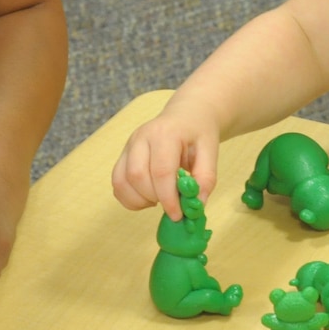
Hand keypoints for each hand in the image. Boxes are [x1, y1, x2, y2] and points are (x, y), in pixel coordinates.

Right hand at [110, 106, 220, 220]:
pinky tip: (148, 197)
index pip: (161, 170)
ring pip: (121, 181)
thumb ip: (205, 179)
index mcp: (166, 133)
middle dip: (154, 198)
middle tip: (172, 204)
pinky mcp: (123, 155)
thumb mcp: (211, 152)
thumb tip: (196, 206)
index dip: (168, 198)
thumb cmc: (198, 133)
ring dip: (139, 200)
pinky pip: (117, 182)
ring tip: (159, 199)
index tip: (178, 215)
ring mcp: (129, 145)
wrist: (187, 114)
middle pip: (137, 176)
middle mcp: (141, 137)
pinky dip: (129, 198)